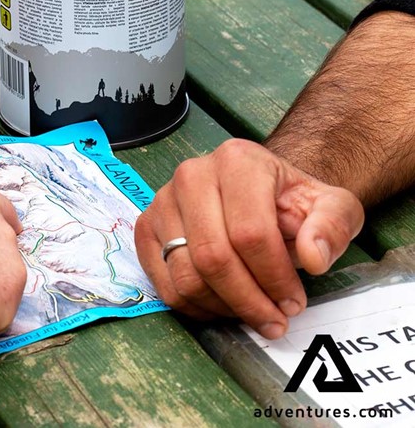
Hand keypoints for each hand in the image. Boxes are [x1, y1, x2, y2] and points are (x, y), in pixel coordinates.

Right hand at [135, 139, 363, 338]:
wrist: (256, 188)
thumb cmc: (290, 200)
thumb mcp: (332, 206)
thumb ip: (332, 227)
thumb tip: (313, 259)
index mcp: (238, 161)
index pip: (250, 232)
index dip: (273, 277)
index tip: (293, 303)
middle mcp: (191, 175)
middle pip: (213, 257)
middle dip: (248, 300)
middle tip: (274, 320)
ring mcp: (163, 201)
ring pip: (186, 275)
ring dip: (222, 308)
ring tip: (251, 312)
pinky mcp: (146, 227)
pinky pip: (164, 283)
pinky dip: (195, 307)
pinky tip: (223, 306)